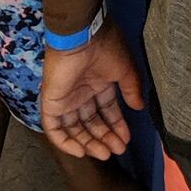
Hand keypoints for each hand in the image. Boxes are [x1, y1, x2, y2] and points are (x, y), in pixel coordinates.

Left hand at [40, 21, 143, 159]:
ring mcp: (65, 100)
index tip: (127, 140)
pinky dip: (66, 143)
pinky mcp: (51, 104)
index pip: (106, 111)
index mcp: (98, 84)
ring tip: (105, 154)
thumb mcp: (124, 70)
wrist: (81, 36)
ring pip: (75, 129)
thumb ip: (131, 89)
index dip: (116, 126)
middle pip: (91, 123)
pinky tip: (81, 152)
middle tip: (118, 150)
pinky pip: (55, 129)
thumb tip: (139, 107)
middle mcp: (81, 94)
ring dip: (89, 144)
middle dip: (105, 138)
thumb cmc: (105, 48)